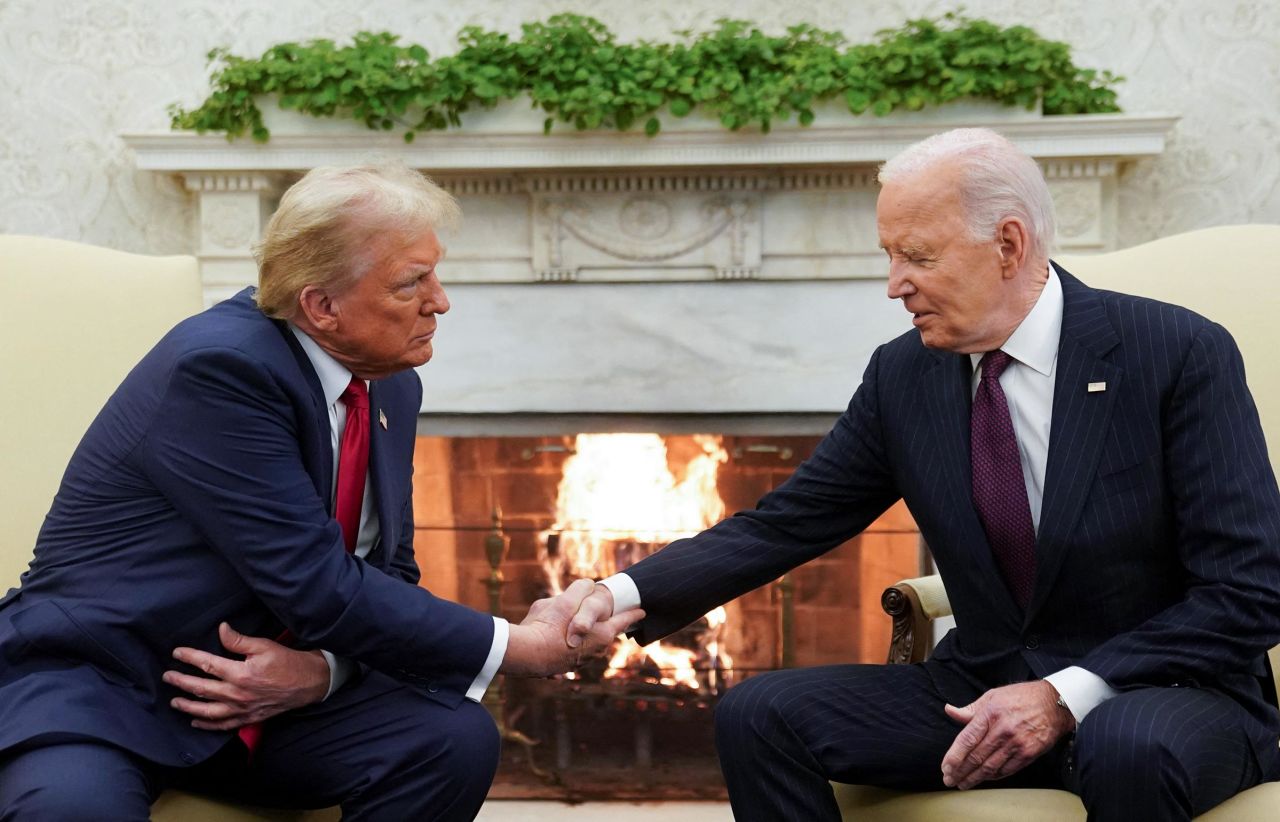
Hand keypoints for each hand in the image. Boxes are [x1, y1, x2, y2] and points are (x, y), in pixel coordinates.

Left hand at [164, 622, 330, 730]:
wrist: (307, 683)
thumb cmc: (287, 662)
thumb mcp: (264, 645)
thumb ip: (239, 640)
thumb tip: (221, 630)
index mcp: (240, 673)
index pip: (207, 664)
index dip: (189, 658)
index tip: (176, 653)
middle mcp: (237, 694)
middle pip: (201, 689)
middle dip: (181, 682)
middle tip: (167, 677)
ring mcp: (241, 709)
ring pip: (207, 711)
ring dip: (188, 706)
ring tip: (174, 701)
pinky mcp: (248, 718)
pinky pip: (222, 725)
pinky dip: (207, 725)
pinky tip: (195, 722)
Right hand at [502, 579, 643, 676]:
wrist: (525, 655)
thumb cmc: (548, 625)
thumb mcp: (566, 599)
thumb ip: (581, 589)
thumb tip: (587, 586)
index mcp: (602, 634)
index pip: (623, 620)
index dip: (633, 613)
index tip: (642, 611)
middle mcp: (596, 651)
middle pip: (605, 633)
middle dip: (604, 624)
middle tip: (604, 615)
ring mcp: (580, 662)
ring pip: (585, 643)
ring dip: (581, 634)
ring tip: (570, 624)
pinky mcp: (562, 668)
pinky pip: (568, 652)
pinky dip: (564, 644)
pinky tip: (552, 639)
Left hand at [940, 680, 1074, 789]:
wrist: (1054, 704)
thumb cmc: (1020, 697)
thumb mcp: (992, 696)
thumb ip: (970, 709)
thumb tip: (949, 710)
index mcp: (990, 714)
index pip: (967, 739)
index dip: (954, 756)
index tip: (945, 768)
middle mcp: (1002, 730)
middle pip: (976, 757)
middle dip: (960, 771)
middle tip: (950, 780)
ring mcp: (1016, 743)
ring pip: (990, 766)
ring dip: (974, 778)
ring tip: (963, 784)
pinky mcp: (1029, 753)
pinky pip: (1007, 769)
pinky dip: (993, 776)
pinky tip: (984, 779)